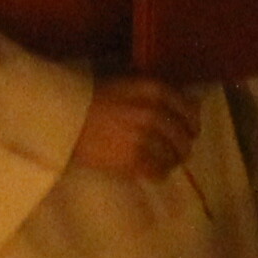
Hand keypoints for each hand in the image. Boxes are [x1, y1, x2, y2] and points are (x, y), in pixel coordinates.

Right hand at [66, 77, 196, 180]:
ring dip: (172, 161)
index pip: (188, 108)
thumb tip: (193, 104)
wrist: (64, 118)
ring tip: (164, 162)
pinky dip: (159, 173)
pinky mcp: (133, 159)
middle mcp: (154, 112)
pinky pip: (158, 171)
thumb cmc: (92, 98)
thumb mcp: (128, 84)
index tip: (191, 130)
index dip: (192, 122)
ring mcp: (145, 137)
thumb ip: (159, 92)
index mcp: (154, 90)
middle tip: (178, 150)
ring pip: (173, 155)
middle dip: (183, 144)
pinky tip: (153, 172)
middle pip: (183, 135)